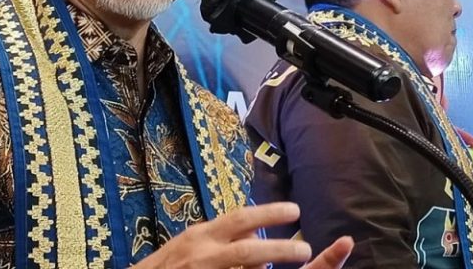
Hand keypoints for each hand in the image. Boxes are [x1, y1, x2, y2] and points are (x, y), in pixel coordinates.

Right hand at [133, 202, 352, 267]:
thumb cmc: (166, 265)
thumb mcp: (191, 244)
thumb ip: (220, 239)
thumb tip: (253, 235)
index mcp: (201, 235)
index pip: (240, 218)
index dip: (268, 214)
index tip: (293, 210)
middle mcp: (203, 253)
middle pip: (248, 249)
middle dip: (280, 249)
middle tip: (306, 249)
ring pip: (245, 266)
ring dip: (270, 263)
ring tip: (301, 261)